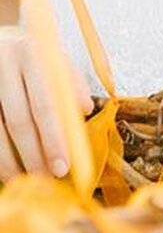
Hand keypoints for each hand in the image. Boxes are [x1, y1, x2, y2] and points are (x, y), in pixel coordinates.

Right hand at [0, 26, 93, 182]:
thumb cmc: (32, 55)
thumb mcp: (54, 59)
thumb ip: (71, 82)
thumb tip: (85, 109)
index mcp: (31, 54)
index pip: (44, 104)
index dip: (53, 139)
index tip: (62, 167)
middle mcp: (4, 62)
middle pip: (18, 120)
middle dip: (33, 155)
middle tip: (45, 178)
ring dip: (9, 161)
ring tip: (24, 178)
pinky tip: (5, 168)